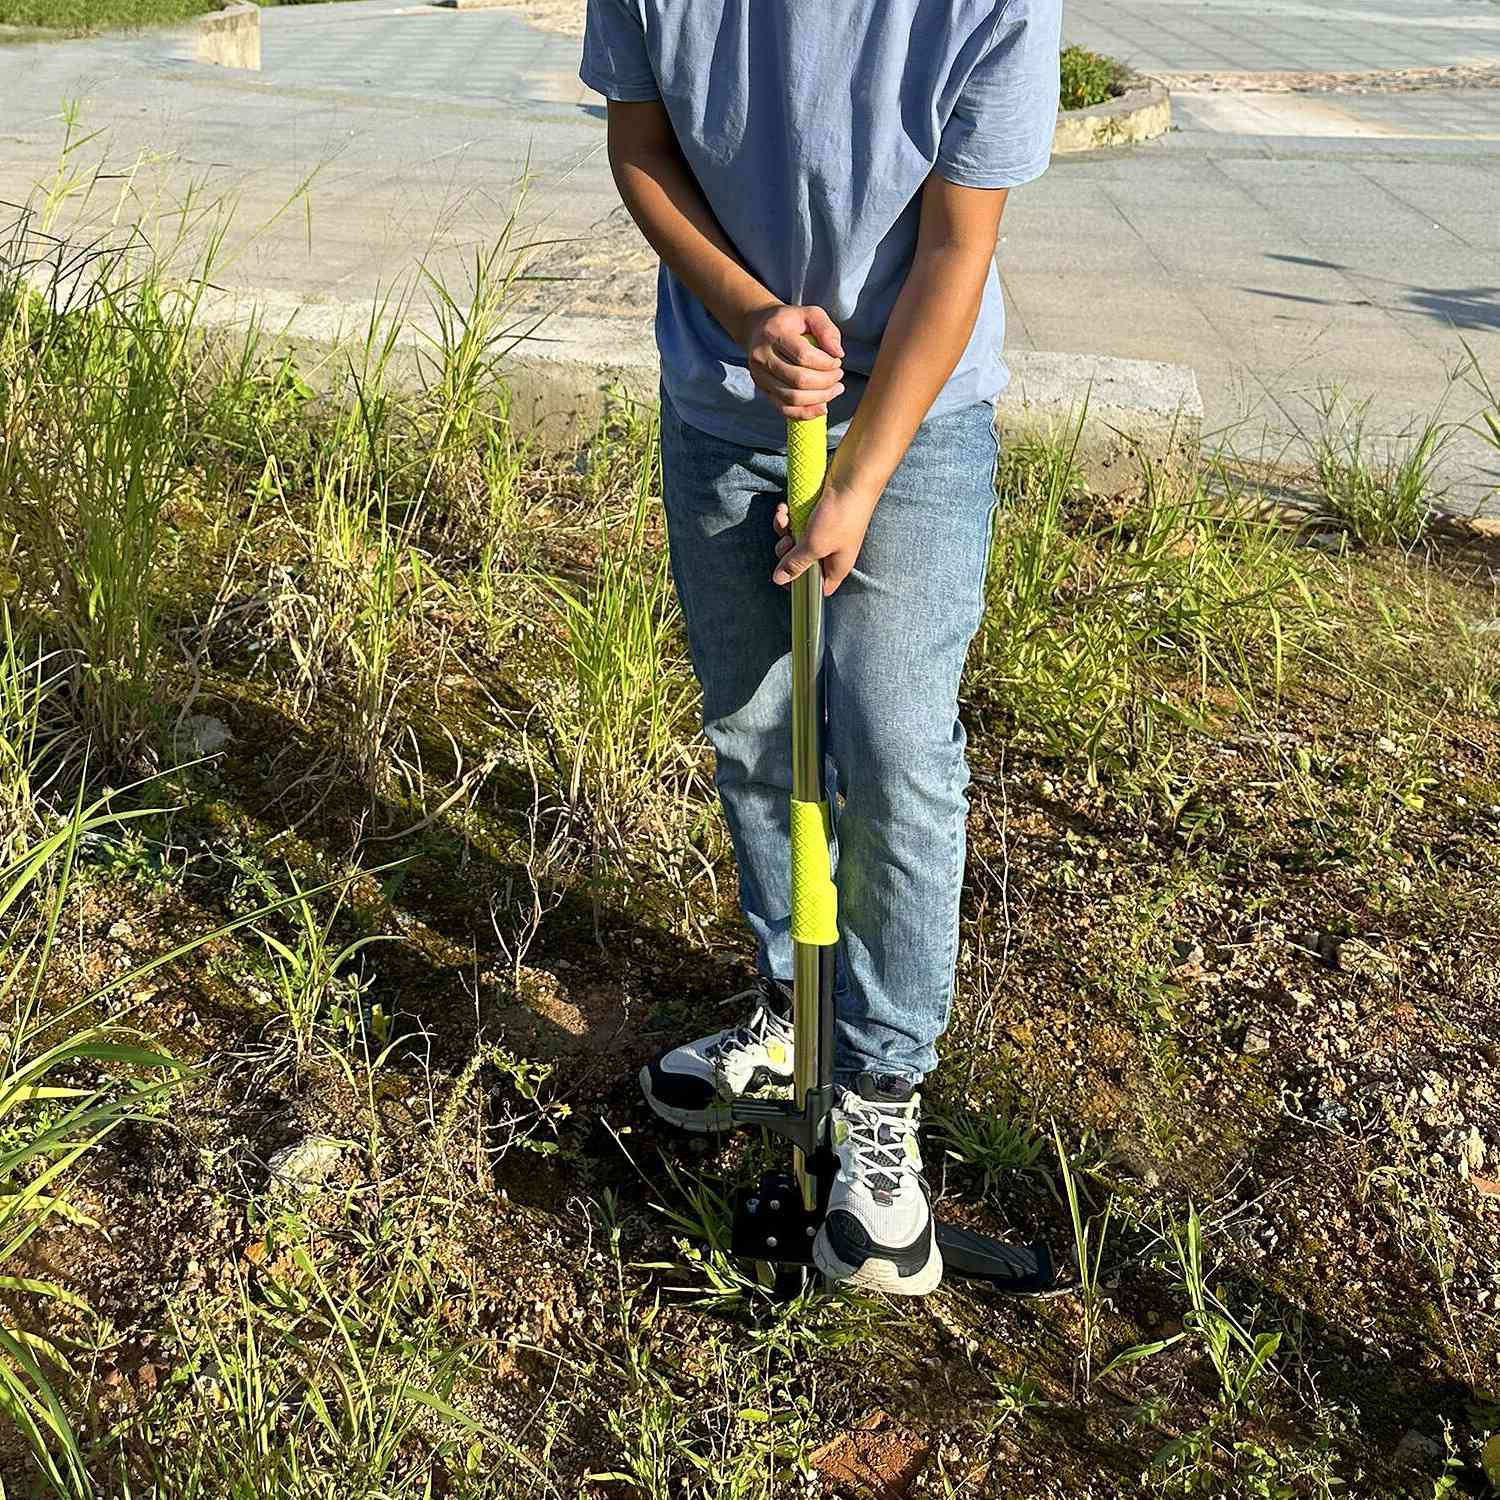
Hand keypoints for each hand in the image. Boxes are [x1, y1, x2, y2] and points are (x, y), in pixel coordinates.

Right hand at [742, 304, 845, 419]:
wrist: (757, 328)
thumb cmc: (789, 321)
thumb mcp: (810, 314)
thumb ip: (827, 329)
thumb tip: (838, 353)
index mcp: (775, 333)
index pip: (803, 356)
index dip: (826, 364)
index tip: (837, 361)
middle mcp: (763, 356)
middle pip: (798, 380)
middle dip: (825, 382)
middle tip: (838, 376)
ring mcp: (760, 375)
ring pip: (792, 398)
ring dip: (819, 398)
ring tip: (835, 389)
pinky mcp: (761, 389)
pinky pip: (784, 409)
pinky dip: (805, 412)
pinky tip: (822, 407)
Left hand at [771, 486, 875, 594]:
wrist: (853, 477)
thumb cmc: (841, 515)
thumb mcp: (814, 545)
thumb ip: (796, 564)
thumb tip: (779, 579)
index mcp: (836, 566)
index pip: (818, 587)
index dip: (800, 585)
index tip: (783, 575)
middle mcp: (831, 551)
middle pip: (801, 562)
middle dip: (787, 552)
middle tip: (787, 542)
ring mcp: (824, 532)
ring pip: (795, 540)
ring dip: (784, 530)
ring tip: (785, 518)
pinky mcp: (817, 515)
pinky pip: (796, 521)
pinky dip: (788, 516)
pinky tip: (785, 508)